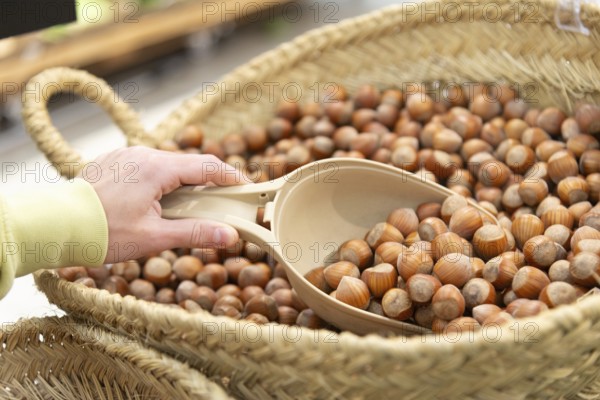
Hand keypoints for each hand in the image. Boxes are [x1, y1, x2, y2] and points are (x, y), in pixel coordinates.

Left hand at [80, 146, 249, 262]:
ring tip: (189, 207)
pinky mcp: (114, 163)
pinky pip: (148, 167)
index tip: (247, 188)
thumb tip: (230, 235)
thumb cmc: (103, 233)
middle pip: (189, 165)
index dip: (232, 177)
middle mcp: (143, 155)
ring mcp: (126, 156)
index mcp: (157, 168)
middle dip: (209, 183)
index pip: (207, 167)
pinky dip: (162, 181)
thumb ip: (195, 233)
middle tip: (222, 203)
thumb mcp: (154, 237)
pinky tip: (159, 202)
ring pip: (168, 165)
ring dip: (184, 183)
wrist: (55, 225)